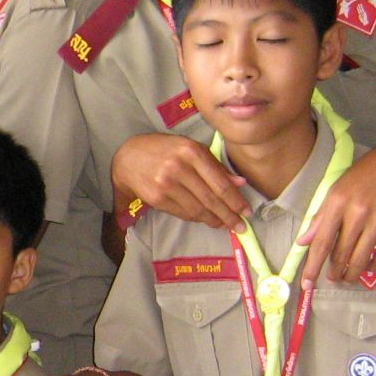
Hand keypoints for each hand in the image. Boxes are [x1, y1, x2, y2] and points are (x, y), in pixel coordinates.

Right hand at [112, 133, 246, 229]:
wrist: (128, 157)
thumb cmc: (164, 150)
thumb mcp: (191, 148)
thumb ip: (215, 165)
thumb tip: (241, 183)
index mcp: (191, 152)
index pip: (220, 183)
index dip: (236, 201)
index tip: (247, 212)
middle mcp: (178, 168)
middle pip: (211, 199)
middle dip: (228, 215)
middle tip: (240, 227)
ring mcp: (166, 185)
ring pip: (197, 209)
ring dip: (213, 220)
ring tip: (224, 225)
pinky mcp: (156, 198)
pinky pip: (182, 213)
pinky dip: (196, 218)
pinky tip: (205, 219)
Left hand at [298, 132, 375, 287]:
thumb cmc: (368, 172)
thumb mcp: (338, 187)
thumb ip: (321, 216)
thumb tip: (304, 241)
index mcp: (337, 202)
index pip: (321, 242)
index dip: (313, 265)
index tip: (307, 283)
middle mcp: (357, 213)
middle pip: (341, 253)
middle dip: (333, 272)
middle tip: (330, 279)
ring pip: (361, 258)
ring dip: (351, 273)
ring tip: (346, 278)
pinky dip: (373, 266)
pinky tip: (367, 269)